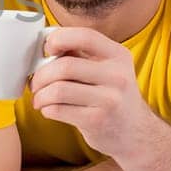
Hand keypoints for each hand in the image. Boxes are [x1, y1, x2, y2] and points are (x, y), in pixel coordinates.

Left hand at [29, 27, 161, 163]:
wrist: (135, 133)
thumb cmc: (111, 97)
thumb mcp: (106, 70)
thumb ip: (81, 54)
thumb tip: (46, 42)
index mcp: (119, 56)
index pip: (85, 36)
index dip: (59, 39)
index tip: (47, 49)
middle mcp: (118, 76)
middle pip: (65, 66)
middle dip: (41, 75)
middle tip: (35, 83)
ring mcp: (110, 100)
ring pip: (58, 90)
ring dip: (40, 95)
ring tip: (39, 99)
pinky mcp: (97, 121)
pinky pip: (58, 110)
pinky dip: (46, 109)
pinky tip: (49, 110)